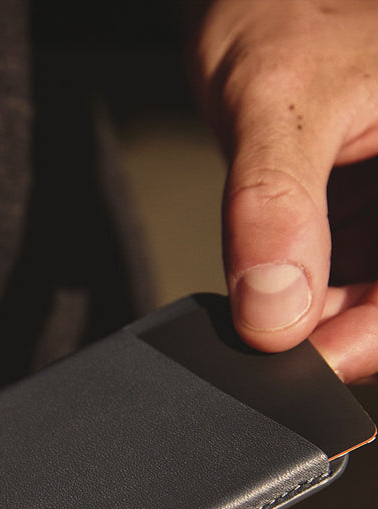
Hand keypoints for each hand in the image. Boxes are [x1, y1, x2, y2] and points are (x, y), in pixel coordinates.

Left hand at [192, 0, 377, 381]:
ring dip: (318, 320)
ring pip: (373, 294)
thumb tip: (273, 311)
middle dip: (343, 330)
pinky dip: (304, 298)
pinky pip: (347, 279)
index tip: (315, 358)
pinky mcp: (368, 217)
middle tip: (276, 353)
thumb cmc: (284, 18)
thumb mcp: (279, 103)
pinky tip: (269, 295)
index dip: (377, 330)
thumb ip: (274, 203)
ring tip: (265, 318)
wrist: (258, 7)